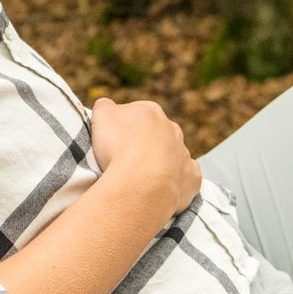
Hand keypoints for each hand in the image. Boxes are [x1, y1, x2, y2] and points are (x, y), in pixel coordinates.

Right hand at [89, 97, 202, 222]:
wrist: (140, 183)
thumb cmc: (118, 146)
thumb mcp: (101, 116)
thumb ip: (105, 106)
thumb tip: (107, 105)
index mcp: (150, 111)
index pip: (135, 112)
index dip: (122, 126)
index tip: (112, 140)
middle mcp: (172, 129)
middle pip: (156, 133)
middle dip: (143, 143)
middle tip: (124, 159)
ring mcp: (183, 153)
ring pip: (171, 155)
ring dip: (158, 163)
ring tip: (138, 177)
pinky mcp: (191, 177)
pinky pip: (184, 177)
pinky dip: (174, 182)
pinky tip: (159, 188)